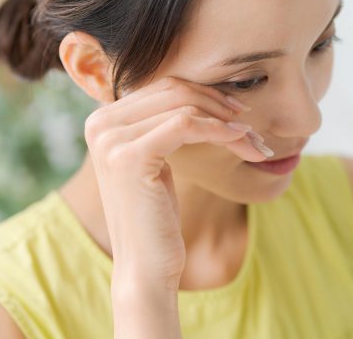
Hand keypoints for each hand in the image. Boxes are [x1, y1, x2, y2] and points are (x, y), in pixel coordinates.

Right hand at [84, 76, 268, 289]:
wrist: (144, 265)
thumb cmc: (155, 216)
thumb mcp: (155, 161)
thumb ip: (159, 124)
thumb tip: (198, 91)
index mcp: (102, 120)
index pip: (162, 87)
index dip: (204, 94)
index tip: (236, 112)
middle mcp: (99, 123)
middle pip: (172, 90)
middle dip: (218, 104)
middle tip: (250, 125)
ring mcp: (110, 138)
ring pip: (183, 105)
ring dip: (226, 120)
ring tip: (253, 140)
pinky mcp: (130, 155)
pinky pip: (186, 124)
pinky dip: (220, 130)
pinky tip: (242, 142)